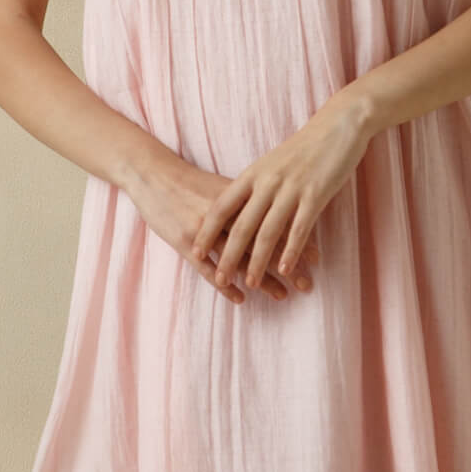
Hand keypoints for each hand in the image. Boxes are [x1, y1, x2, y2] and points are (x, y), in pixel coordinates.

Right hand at [125, 152, 313, 302]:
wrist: (153, 173)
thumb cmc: (191, 182)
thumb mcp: (224, 187)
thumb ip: (250, 201)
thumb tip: (280, 214)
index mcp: (240, 197)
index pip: (276, 222)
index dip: (296, 241)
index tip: (317, 259)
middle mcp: (226, 213)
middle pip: (263, 243)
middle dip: (287, 266)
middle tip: (307, 284)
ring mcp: (204, 228)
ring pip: (239, 259)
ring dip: (262, 280)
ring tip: (282, 296)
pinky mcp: (183, 241)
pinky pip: (207, 269)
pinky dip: (225, 285)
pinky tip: (241, 298)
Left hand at [188, 88, 375, 294]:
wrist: (338, 124)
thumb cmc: (305, 147)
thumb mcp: (273, 164)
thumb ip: (257, 186)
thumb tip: (241, 211)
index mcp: (253, 174)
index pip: (221, 207)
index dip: (207, 231)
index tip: (195, 252)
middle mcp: (267, 182)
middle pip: (241, 225)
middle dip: (228, 255)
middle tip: (218, 278)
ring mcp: (291, 189)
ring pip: (268, 232)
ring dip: (258, 261)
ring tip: (251, 283)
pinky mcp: (316, 194)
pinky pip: (300, 229)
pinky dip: (291, 252)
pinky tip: (286, 270)